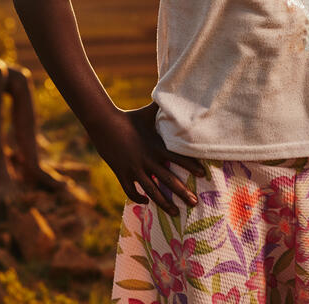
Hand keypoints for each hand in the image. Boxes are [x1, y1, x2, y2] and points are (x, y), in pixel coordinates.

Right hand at [89, 102, 204, 215]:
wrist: (104, 123)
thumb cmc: (129, 117)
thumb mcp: (148, 112)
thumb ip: (163, 108)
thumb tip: (175, 95)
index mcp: (156, 147)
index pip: (179, 159)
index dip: (192, 167)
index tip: (204, 176)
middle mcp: (147, 160)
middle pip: (168, 180)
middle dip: (183, 193)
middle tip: (195, 203)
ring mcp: (134, 169)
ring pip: (151, 191)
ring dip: (164, 203)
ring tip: (175, 213)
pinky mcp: (121, 173)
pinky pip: (130, 191)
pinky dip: (138, 198)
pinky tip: (146, 202)